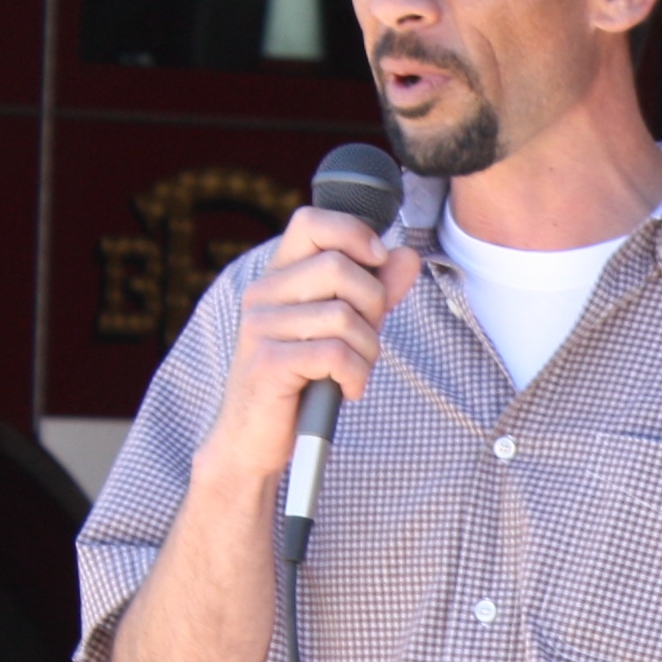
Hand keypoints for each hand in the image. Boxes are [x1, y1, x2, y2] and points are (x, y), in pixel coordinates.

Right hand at [205, 207, 424, 481]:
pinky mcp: (268, 363)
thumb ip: (374, 292)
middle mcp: (263, 294)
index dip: (354, 233)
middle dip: (374, 305)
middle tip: (367, 340)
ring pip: (343, 316)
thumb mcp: (344, 330)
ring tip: (354, 370)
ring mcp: (261, 327)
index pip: (311, 222)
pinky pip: (334, 354)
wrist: (255, 439)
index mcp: (278, 277)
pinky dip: (355, 376)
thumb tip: (407, 256)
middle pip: (340, 267)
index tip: (377, 261)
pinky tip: (348, 390)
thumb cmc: (301, 380)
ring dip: (367, 351)